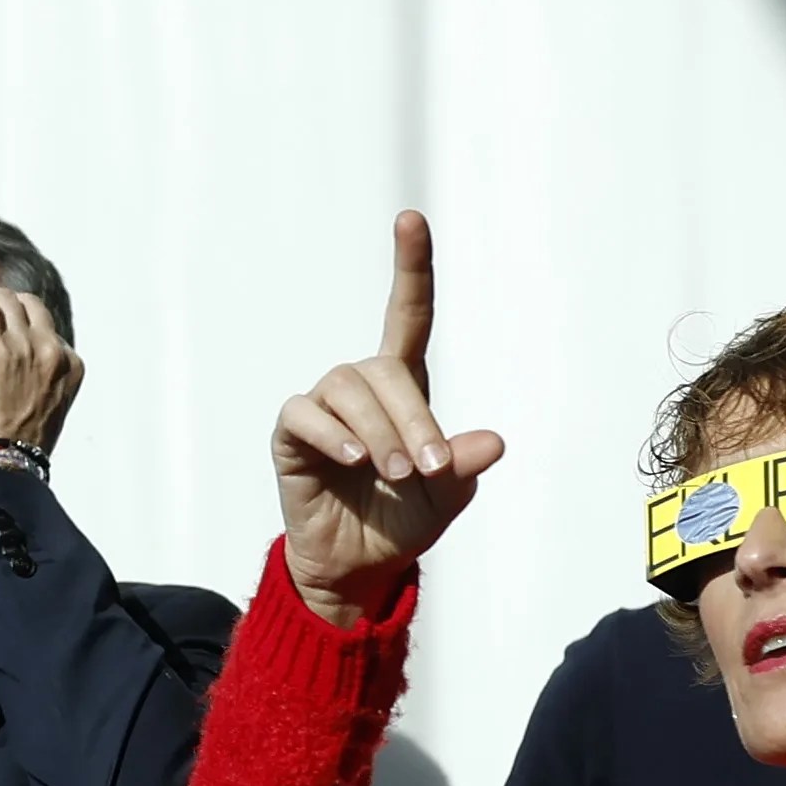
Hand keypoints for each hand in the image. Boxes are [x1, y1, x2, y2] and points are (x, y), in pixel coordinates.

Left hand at [0, 267, 80, 461]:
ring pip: (5, 301)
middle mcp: (53, 351)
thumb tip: (18, 377)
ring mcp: (26, 346)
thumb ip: (40, 385)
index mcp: (70, 367)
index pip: (48, 329)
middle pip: (30, 307)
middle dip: (9, 301)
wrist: (6, 465)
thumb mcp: (46, 411)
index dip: (25, 323)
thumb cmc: (18, 449)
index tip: (8, 324)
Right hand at [271, 212, 507, 626]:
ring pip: (348, 391)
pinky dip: (332, 435)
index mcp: (404, 388)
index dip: (410, 266)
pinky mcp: (291, 434)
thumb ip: (463, 466)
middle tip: (428, 470)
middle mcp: (362, 387)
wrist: (357, 567)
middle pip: (386, 369)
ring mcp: (323, 409)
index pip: (407, 314)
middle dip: (413, 419)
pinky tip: (352, 461)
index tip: (411, 218)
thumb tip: (493, 443)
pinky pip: (305, 415)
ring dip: (378, 433)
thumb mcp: (446, 496)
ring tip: (392, 475)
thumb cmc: (403, 520)